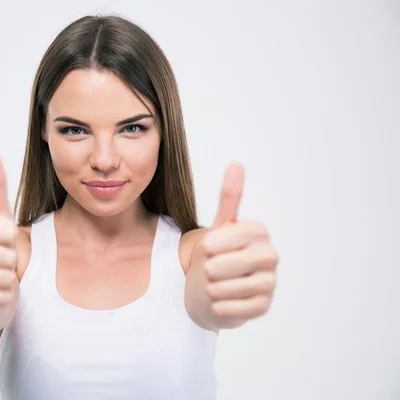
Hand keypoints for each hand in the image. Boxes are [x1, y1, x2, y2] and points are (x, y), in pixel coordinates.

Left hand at [198, 163, 278, 324]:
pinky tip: (222, 301)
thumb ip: (229, 198)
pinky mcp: (263, 307)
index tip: (210, 249)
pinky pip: (228, 308)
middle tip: (212, 270)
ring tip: (217, 285)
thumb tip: (236, 164)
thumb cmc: (216, 255)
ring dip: (210, 289)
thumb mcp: (219, 227)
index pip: (214, 242)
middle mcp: (271, 256)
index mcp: (259, 231)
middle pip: (216, 267)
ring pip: (220, 289)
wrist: (214, 290)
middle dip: (205, 271)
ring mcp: (270, 283)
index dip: (204, 248)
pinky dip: (217, 307)